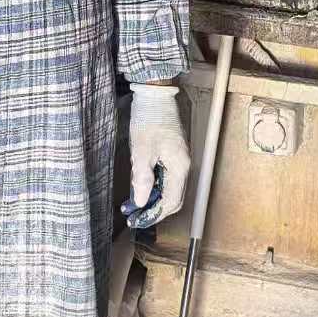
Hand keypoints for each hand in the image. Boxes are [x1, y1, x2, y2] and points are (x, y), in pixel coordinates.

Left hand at [128, 84, 190, 224]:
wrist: (155, 96)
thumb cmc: (149, 120)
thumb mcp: (141, 152)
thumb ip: (142, 180)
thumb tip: (140, 202)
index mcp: (179, 167)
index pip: (171, 202)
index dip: (154, 215)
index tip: (138, 220)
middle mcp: (184, 166)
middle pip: (173, 199)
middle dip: (154, 210)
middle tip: (134, 216)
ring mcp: (180, 161)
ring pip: (170, 190)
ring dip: (153, 200)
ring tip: (133, 204)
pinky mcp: (174, 155)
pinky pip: (167, 179)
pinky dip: (154, 188)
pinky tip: (140, 188)